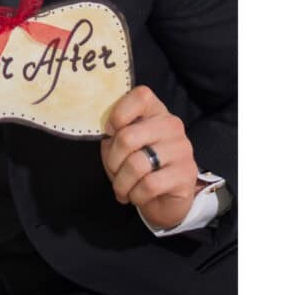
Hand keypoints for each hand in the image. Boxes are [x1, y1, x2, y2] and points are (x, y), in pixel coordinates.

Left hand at [102, 85, 203, 229]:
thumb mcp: (120, 146)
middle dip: (112, 161)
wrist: (163, 198)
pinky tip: (136, 195)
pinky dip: (136, 194)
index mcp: (156, 111)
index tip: (109, 133)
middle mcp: (172, 126)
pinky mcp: (186, 174)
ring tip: (122, 188)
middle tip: (114, 171)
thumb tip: (106, 134)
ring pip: (136, 165)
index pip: (140, 96)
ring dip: (122, 182)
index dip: (117, 115)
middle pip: (128, 137)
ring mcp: (182, 150)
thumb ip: (113, 134)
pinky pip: (149, 185)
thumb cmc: (136, 166)